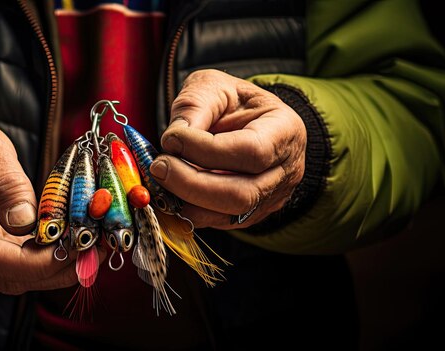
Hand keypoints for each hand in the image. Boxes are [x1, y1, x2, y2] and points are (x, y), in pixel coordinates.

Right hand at [0, 123, 89, 293]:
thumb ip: (4, 180)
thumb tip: (26, 221)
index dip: (30, 262)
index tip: (68, 249)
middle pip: (6, 276)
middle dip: (56, 267)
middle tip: (95, 245)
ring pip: (19, 279)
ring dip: (61, 267)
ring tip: (95, 244)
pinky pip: (23, 270)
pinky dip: (53, 261)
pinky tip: (79, 244)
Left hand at [150, 69, 305, 228]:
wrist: (247, 120)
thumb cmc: (234, 101)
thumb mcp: (215, 86)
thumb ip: (195, 107)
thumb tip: (173, 141)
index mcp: (284, 131)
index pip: (251, 151)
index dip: (206, 150)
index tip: (172, 138)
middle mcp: (285, 171)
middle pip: (242, 194)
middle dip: (191, 183)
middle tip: (159, 166)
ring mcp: (270, 198)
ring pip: (229, 215)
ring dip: (187, 200)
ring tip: (161, 178)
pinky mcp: (250, 215)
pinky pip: (218, 223)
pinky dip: (188, 211)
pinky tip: (169, 193)